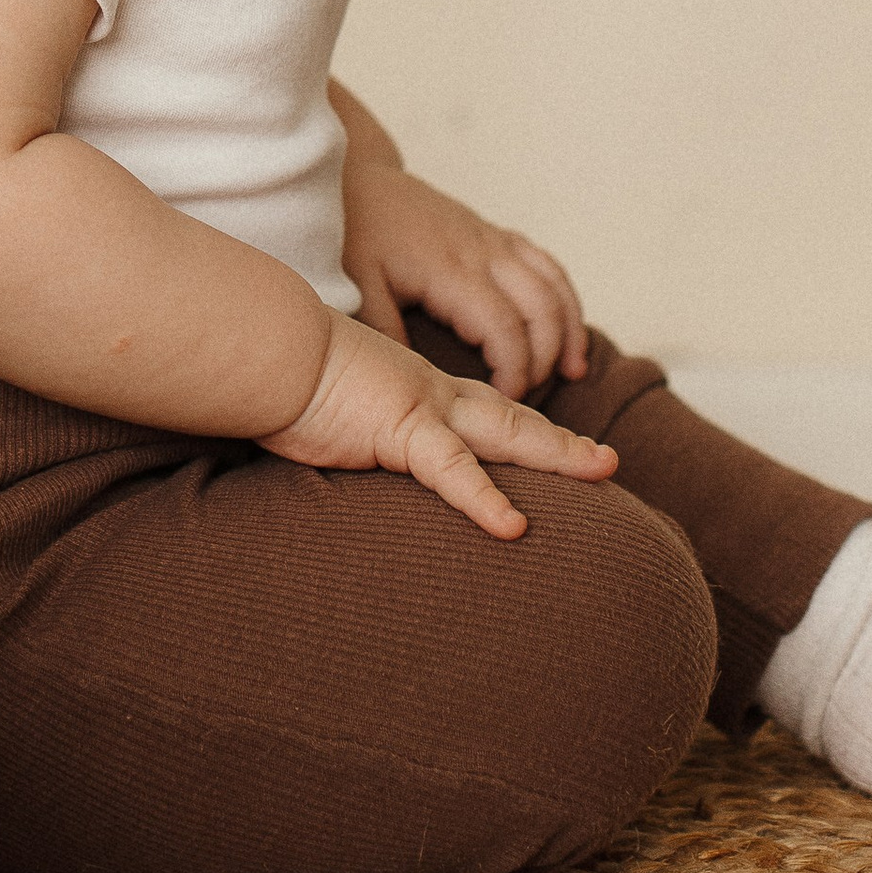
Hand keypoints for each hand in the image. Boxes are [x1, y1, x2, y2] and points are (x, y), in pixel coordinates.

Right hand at [258, 314, 616, 539]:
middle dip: (563, 442)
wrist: (262, 346)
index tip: (554, 445)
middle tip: (609, 461)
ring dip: (558, 453)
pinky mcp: (401, 428)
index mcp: (414, 388)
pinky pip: (451, 469)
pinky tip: (513, 526)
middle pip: (512, 418)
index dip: (520, 427)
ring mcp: (422, 408)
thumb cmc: (281, 375)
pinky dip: (484, 499)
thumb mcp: (327, 402)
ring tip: (602, 470)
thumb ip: (348, 423)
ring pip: (506, 432)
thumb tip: (341, 438)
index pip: (479, 411)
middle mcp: (430, 393)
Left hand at [340, 158, 588, 398]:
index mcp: (451, 271)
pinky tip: (568, 330)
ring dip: (570, 330)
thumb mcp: (360, 286)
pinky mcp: (499, 235)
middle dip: (546, 358)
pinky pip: (548, 265)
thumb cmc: (359, 235)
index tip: (506, 399)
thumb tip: (414, 380)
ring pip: (553, 286)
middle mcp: (484, 254)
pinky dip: (566, 299)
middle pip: (541, 310)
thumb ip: (386, 330)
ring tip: (573, 371)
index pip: (503, 328)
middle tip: (531, 396)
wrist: (363, 181)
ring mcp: (495, 242)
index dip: (515, 369)